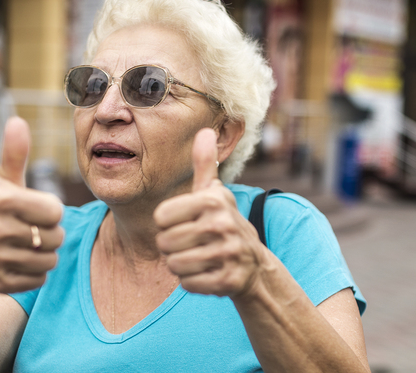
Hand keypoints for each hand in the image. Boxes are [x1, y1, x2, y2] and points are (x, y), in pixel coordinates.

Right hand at [0, 117, 63, 292]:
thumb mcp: (1, 183)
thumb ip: (14, 154)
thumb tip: (17, 121)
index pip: (55, 210)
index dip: (48, 211)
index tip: (30, 211)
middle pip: (56, 237)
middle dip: (47, 235)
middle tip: (27, 232)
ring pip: (49, 260)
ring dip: (42, 256)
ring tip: (23, 248)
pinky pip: (38, 280)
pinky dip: (32, 274)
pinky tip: (15, 264)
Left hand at [154, 128, 265, 297]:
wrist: (254, 265)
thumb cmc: (223, 223)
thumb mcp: (214, 194)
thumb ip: (204, 164)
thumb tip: (204, 130)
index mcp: (213, 200)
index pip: (161, 217)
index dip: (167, 224)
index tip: (184, 224)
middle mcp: (222, 224)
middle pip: (164, 243)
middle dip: (172, 247)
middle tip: (191, 244)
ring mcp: (228, 254)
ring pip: (174, 265)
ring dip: (180, 265)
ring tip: (198, 258)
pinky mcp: (229, 281)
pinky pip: (188, 284)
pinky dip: (192, 282)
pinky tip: (206, 273)